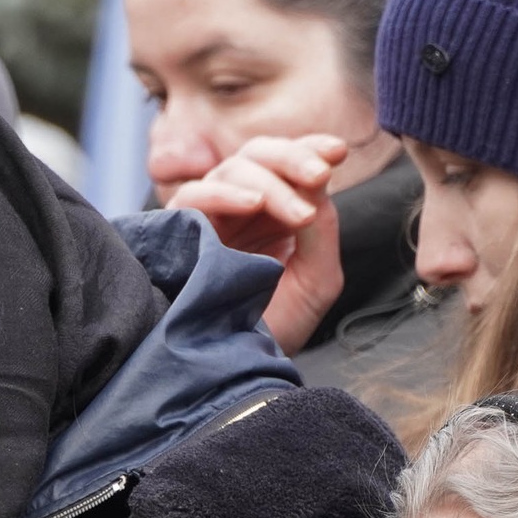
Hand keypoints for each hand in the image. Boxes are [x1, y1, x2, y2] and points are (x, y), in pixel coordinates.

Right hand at [168, 134, 347, 353]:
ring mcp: (209, 219)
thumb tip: (316, 184)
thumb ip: (323, 230)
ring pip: (231, 168)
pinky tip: (252, 204)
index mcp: (273, 214)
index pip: (286, 163)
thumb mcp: (317, 279)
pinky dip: (224, 193)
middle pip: (258, 154)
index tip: (338, 152)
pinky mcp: (179, 234)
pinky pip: (193, 196)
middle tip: (322, 174)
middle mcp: (239, 210)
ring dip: (270, 182)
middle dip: (293, 157)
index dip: (308, 147)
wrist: (238, 369)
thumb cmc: (276, 330)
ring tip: (298, 214)